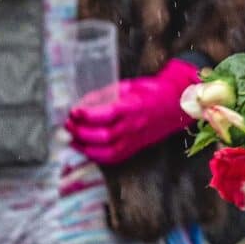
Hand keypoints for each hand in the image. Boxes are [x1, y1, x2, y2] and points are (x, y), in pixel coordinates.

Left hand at [66, 57, 201, 165]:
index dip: (87, 115)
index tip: (74, 111)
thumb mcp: (129, 85)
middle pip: (104, 136)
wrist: (176, 106)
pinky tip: (85, 147)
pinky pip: (113, 158)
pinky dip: (95, 155)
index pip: (108, 115)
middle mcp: (135, 126)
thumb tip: (81, 105)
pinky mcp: (134, 148)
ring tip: (72, 138)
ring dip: (84, 147)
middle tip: (68, 124)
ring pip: (107, 152)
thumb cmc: (152, 92)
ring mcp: (136, 140)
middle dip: (81, 132)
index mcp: (135, 107)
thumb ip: (105, 95)